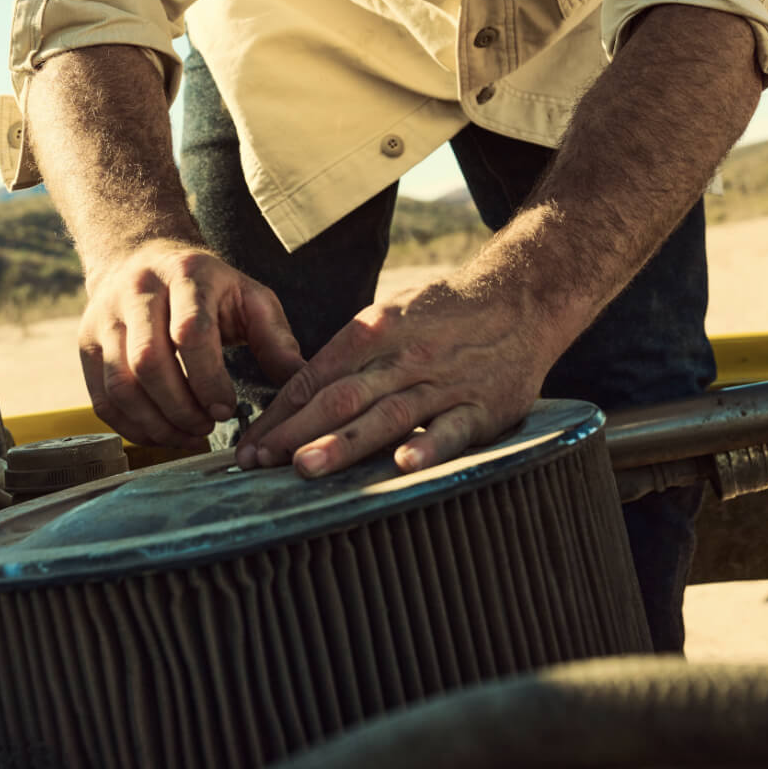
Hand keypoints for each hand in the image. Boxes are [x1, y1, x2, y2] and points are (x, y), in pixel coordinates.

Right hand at [78, 243, 302, 448]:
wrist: (142, 257)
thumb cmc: (207, 286)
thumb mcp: (249, 296)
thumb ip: (275, 337)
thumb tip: (299, 381)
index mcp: (186, 274)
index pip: (190, 331)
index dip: (208, 378)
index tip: (228, 408)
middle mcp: (138, 291)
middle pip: (148, 363)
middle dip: (181, 408)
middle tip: (208, 425)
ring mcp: (105, 317)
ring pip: (120, 385)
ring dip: (156, 423)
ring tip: (188, 434)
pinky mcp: (86, 343)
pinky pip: (101, 398)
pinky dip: (131, 426)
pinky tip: (161, 433)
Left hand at [236, 272, 549, 478]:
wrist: (519, 301)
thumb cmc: (442, 315)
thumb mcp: (389, 319)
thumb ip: (349, 357)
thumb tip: (297, 396)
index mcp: (374, 332)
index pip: (315, 377)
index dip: (279, 413)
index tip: (248, 443)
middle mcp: (403, 357)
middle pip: (341, 397)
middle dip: (295, 433)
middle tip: (257, 462)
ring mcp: (442, 383)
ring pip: (387, 415)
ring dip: (344, 443)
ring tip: (306, 467)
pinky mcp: (481, 407)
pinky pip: (451, 430)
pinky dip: (427, 446)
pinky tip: (403, 464)